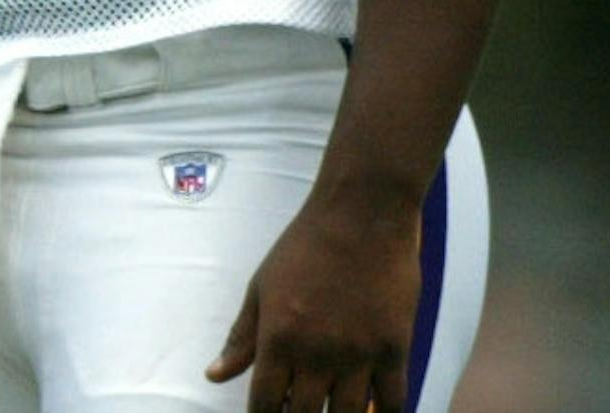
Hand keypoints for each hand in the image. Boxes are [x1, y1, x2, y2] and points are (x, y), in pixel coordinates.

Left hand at [207, 191, 421, 412]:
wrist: (360, 217)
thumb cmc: (303, 248)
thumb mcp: (260, 288)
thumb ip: (241, 337)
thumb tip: (214, 376)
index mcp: (278, 338)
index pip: (266, 403)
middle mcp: (317, 354)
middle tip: (299, 410)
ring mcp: (359, 355)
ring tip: (331, 409)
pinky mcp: (395, 350)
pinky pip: (394, 403)